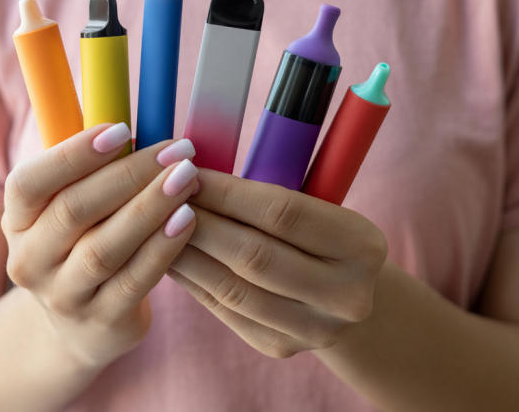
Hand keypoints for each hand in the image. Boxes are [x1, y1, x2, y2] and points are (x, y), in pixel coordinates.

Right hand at [2, 123, 199, 367]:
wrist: (81, 327)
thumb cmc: (86, 242)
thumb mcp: (73, 205)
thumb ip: (93, 167)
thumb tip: (139, 114)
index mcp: (16, 220)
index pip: (28, 183)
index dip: (73, 154)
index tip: (122, 129)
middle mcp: (29, 259)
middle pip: (73, 211)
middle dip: (129, 174)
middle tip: (176, 150)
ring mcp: (62, 296)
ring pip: (104, 248)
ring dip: (150, 208)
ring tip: (188, 179)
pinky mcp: (101, 322)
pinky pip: (134, 281)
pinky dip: (163, 248)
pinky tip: (189, 220)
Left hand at [167, 170, 387, 358]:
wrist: (348, 296)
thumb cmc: (320, 234)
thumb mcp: (320, 205)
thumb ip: (272, 189)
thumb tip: (194, 171)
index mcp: (363, 245)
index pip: (283, 214)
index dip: (229, 193)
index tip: (189, 172)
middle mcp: (347, 294)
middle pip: (255, 256)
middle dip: (201, 223)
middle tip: (162, 197)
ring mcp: (314, 329)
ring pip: (233, 289)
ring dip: (187, 254)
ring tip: (156, 226)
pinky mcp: (280, 348)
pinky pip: (223, 310)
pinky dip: (192, 280)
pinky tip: (168, 256)